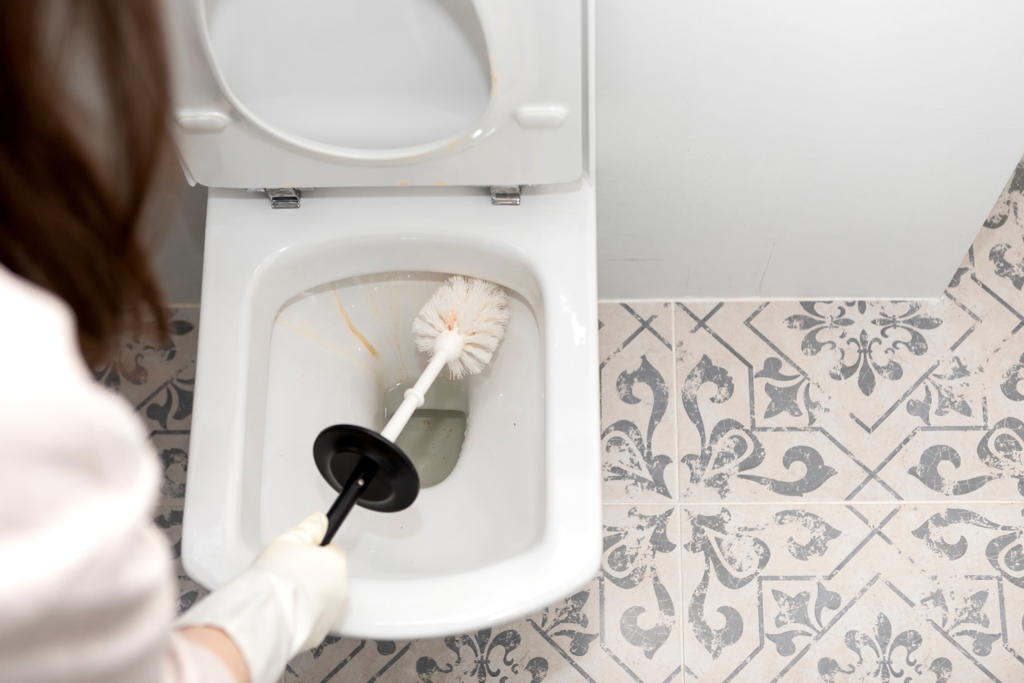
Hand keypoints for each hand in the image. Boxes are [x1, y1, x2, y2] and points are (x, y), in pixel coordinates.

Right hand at [176, 512, 348, 682]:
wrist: (265, 617)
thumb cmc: (276, 579)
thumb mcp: (288, 540)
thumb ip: (309, 528)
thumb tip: (320, 520)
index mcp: (336, 564)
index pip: (332, 551)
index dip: (313, 551)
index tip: (299, 554)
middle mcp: (340, 590)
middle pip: (327, 576)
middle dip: (310, 575)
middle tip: (286, 574)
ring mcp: (331, 615)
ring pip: (321, 599)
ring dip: (306, 597)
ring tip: (282, 594)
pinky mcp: (318, 635)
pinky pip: (311, 620)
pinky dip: (300, 617)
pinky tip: (282, 611)